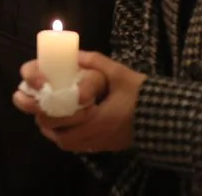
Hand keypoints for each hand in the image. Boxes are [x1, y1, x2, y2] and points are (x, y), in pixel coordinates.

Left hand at [12, 51, 145, 153]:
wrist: (166, 117)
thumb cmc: (142, 94)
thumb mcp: (118, 73)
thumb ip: (95, 61)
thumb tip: (73, 54)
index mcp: (96, 118)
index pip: (61, 121)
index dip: (44, 112)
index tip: (35, 99)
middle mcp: (95, 135)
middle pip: (61, 137)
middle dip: (46, 123)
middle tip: (38, 108)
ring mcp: (101, 144)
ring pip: (68, 145)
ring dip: (56, 132)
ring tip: (50, 116)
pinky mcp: (106, 147)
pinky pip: (79, 147)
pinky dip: (68, 137)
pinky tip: (67, 124)